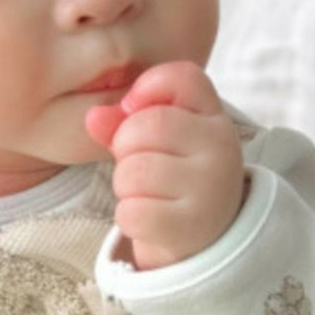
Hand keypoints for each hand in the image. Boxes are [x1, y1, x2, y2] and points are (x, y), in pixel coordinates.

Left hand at [85, 60, 244, 270]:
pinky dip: (127, 217)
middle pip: (147, 125)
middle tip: (137, 161)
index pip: (185, 76)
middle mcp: (221, 146)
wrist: (202, 237)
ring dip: (124, 184)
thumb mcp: (151, 137)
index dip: (148, 86)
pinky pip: (133, 212)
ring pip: (135, 172)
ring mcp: (212, 188)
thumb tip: (93, 117)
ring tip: (144, 192)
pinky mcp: (194, 227)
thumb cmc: (170, 172)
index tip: (132, 108)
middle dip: (124, 145)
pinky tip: (146, 218)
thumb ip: (121, 119)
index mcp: (212, 115)